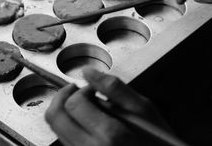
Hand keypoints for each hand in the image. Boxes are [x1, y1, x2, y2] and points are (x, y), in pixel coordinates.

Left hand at [45, 68, 169, 145]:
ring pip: (56, 129)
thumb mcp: (144, 111)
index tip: (93, 89)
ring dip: (64, 110)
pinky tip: (86, 122)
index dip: (81, 89)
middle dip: (63, 96)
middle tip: (78, 91)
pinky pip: (64, 140)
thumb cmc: (156, 141)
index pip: (73, 104)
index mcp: (109, 135)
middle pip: (55, 117)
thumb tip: (89, 72)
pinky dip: (69, 125)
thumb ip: (115, 89)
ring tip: (84, 106)